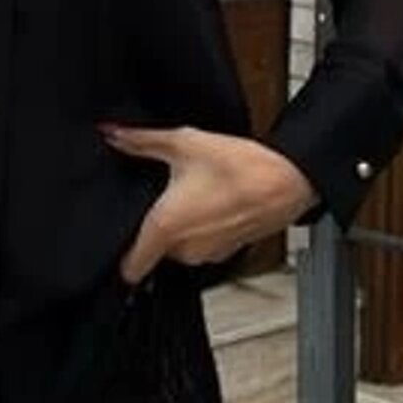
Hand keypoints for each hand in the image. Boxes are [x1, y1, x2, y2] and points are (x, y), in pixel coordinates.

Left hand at [99, 121, 315, 284]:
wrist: (290, 180)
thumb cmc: (242, 166)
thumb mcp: (184, 142)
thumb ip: (141, 141)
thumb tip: (112, 134)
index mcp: (165, 228)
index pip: (128, 269)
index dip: (119, 257)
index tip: (118, 239)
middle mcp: (184, 249)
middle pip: (152, 251)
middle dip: (153, 229)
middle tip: (162, 198)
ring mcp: (207, 254)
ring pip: (178, 248)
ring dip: (180, 229)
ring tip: (191, 197)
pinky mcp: (226, 252)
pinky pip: (202, 245)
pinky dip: (202, 230)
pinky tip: (211, 204)